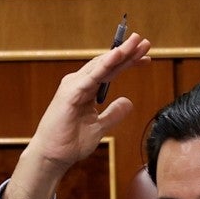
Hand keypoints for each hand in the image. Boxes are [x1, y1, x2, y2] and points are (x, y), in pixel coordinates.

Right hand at [3, 33, 151, 198]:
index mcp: (86, 89)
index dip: (128, 62)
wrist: (53, 156)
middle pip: (107, 63)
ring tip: (135, 43)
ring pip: (101, 65)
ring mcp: (73, 87)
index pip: (111, 71)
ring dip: (119, 53)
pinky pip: (91, 77)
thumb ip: (113, 113)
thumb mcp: (100, 126)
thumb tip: (128, 102)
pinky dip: (104, 65)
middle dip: (127, 52)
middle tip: (145, 42)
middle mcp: (79, 83)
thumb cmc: (71, 141)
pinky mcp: (70, 94)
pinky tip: (117, 56)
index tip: (146, 57)